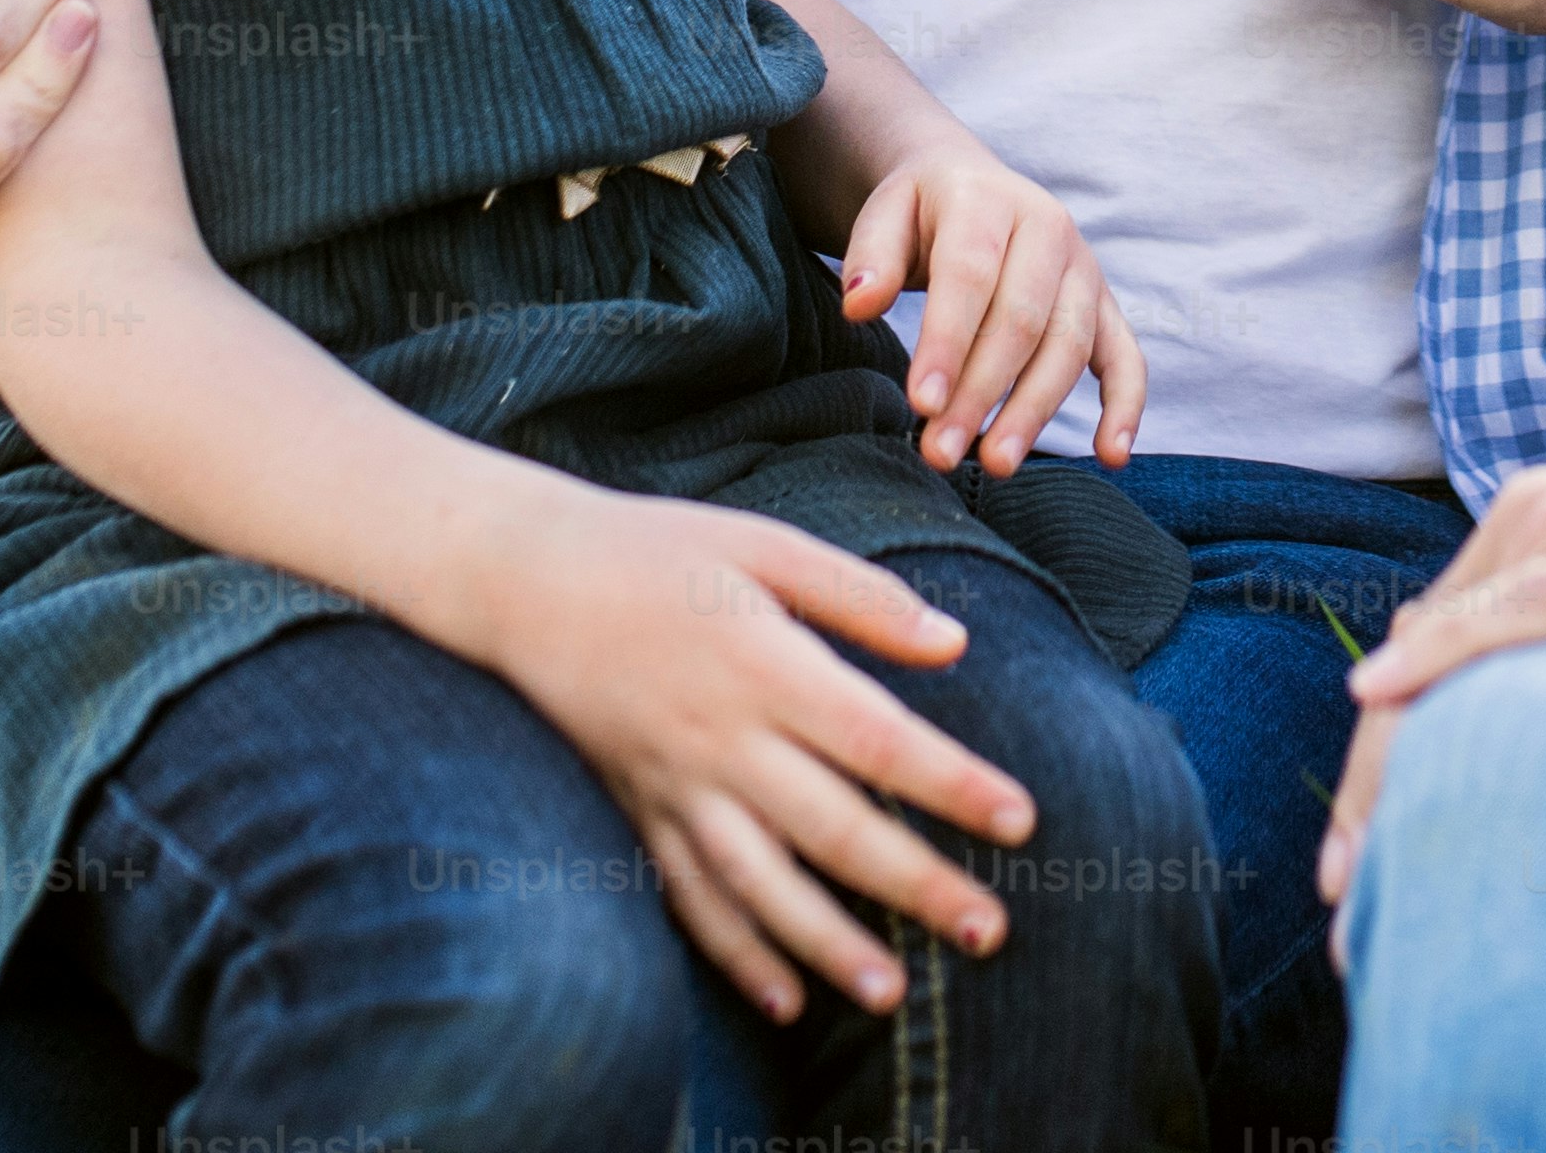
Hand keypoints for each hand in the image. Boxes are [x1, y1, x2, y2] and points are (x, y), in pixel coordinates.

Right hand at [455, 477, 1038, 1022]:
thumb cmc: (657, 550)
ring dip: (830, 944)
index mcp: (766, 663)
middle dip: (916, 885)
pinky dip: (737, 955)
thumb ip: (860, 597)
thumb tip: (954, 644)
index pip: (880, 740)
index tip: (1020, 821)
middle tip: (992, 932)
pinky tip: (786, 1000)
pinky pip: (690, 899)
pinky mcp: (639, 813)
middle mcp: (723, 738)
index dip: (953, 785)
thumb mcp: (764, 545)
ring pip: (762, 885)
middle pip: (834, 828)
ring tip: (893, 992)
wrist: (526, 580)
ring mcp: (676, 785)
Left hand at [835, 140, 1145, 477]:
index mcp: (989, 200)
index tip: (921, 404)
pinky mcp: (1105, 305)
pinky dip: (1126, 405)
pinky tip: (1110, 455)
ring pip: (1068, 346)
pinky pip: (1127, 356)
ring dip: (1033, 412)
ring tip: (994, 465)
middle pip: (1021, 320)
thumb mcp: (885, 212)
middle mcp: (1049, 227)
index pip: (971, 275)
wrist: (972, 183)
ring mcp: (1084, 269)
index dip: (947, 342)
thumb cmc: (922, 213)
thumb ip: (871, 256)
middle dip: (980, 393)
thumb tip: (859, 304)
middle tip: (939, 453)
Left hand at [1312, 427, 1545, 925]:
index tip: (1359, 866)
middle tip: (1342, 902)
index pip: (1433, 652)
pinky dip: (1438, 656)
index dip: (1383, 763)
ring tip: (1360, 879)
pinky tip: (1377, 696)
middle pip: (1418, 664)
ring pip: (1448, 652)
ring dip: (1387, 768)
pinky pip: (1516, 615)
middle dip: (1369, 789)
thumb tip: (1534, 716)